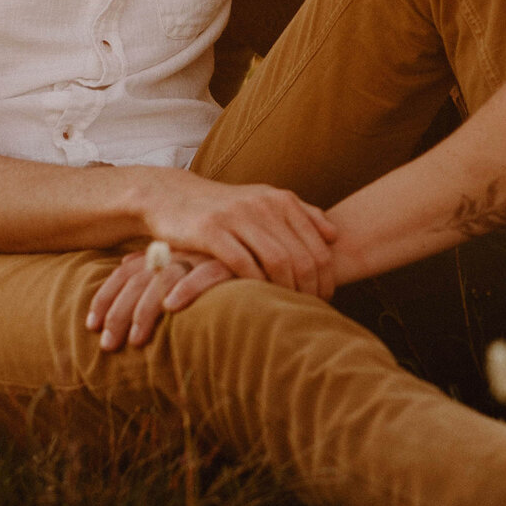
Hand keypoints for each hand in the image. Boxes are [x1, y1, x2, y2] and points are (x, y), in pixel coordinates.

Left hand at [86, 248, 237, 349]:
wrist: (279, 246)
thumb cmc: (230, 262)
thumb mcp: (189, 264)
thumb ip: (162, 263)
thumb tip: (126, 264)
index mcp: (168, 251)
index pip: (126, 272)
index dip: (106, 297)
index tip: (90, 325)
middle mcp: (182, 250)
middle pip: (137, 279)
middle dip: (116, 312)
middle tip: (107, 346)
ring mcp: (205, 253)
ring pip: (163, 280)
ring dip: (144, 311)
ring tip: (135, 341)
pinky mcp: (233, 259)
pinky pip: (205, 274)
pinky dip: (188, 289)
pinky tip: (173, 308)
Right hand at [132, 169, 338, 296]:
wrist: (172, 196)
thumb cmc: (224, 207)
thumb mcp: (263, 201)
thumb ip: (300, 214)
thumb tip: (334, 235)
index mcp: (281, 200)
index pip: (319, 246)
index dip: (327, 277)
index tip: (325, 297)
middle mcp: (263, 205)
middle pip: (302, 256)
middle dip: (311, 289)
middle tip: (311, 310)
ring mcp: (237, 217)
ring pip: (278, 261)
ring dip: (286, 290)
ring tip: (288, 309)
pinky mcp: (210, 231)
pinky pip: (243, 263)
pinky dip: (255, 285)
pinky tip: (257, 299)